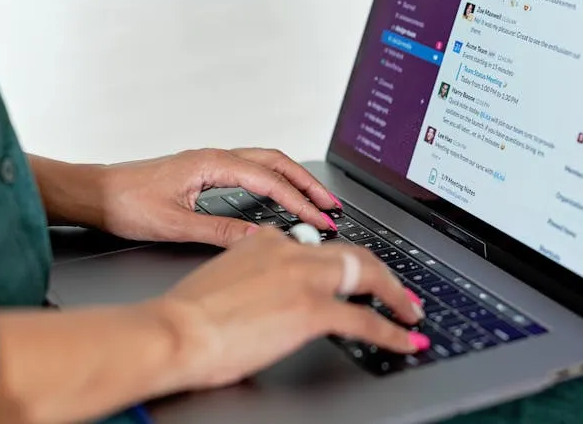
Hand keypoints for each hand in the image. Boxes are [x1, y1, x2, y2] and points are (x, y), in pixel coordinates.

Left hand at [95, 148, 340, 246]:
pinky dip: (275, 181)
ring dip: (293, 179)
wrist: (93, 194)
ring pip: (265, 163)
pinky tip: (280, 196)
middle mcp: (215, 158)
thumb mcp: (174, 224)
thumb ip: (219, 232)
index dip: (299, 201)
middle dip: (308, 183)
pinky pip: (252, 170)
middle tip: (332, 205)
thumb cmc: (124, 204)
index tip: (320, 219)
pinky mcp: (205, 172)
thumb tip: (258, 239)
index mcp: (211, 164)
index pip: (270, 181)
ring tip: (315, 200)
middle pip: (276, 162)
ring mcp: (211, 163)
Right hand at [150, 228, 428, 389]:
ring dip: (397, 297)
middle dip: (384, 274)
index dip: (347, 262)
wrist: (172, 331)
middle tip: (400, 293)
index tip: (357, 273)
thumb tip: (269, 290)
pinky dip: (391, 331)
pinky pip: (365, 320)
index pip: (321, 247)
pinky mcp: (311, 310)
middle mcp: (291, 252)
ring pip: (368, 277)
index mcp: (269, 242)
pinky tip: (404, 340)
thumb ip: (254, 273)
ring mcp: (304, 279)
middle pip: (355, 255)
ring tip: (410, 312)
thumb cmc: (187, 316)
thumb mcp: (225, 277)